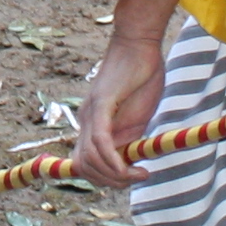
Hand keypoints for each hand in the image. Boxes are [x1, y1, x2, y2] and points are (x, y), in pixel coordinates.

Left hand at [69, 4, 174, 189]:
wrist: (139, 44)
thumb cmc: (141, 76)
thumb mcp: (137, 115)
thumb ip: (131, 137)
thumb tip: (133, 163)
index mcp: (93, 125)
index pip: (86, 163)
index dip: (104, 179)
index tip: (130, 179)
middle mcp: (86, 121)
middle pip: (84, 167)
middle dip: (109, 181)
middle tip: (137, 177)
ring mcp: (92, 113)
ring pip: (89, 159)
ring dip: (113, 175)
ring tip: (139, 173)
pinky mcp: (102, 103)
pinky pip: (99, 140)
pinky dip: (110, 159)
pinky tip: (126, 167)